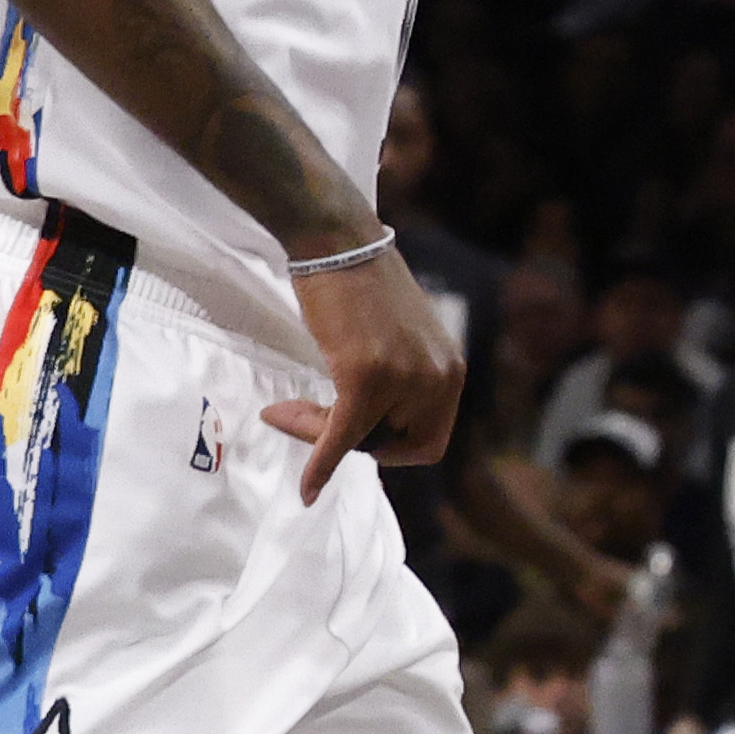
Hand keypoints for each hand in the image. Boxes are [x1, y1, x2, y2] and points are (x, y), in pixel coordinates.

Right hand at [259, 244, 466, 500]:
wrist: (339, 244)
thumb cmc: (360, 290)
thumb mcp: (400, 343)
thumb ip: (402, 383)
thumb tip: (373, 432)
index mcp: (450, 372)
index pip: (428, 443)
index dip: (388, 450)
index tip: (350, 434)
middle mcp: (439, 378)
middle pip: (392, 447)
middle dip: (347, 444)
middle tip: (302, 417)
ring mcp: (406, 378)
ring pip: (358, 440)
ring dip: (315, 436)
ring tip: (283, 410)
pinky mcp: (367, 376)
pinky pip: (341, 437)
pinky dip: (321, 465)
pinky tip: (306, 489)